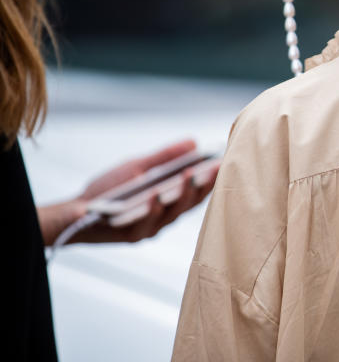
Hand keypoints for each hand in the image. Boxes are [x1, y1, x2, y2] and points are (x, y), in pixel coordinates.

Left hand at [37, 139, 218, 246]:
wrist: (75, 212)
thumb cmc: (110, 190)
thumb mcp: (139, 167)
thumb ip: (165, 157)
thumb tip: (194, 142)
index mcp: (170, 201)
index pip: (197, 190)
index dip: (211, 178)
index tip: (224, 161)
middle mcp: (164, 217)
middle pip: (190, 204)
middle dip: (204, 186)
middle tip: (215, 168)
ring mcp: (150, 227)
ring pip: (173, 214)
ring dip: (181, 195)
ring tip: (188, 174)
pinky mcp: (132, 235)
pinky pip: (146, 223)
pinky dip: (152, 208)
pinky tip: (155, 194)